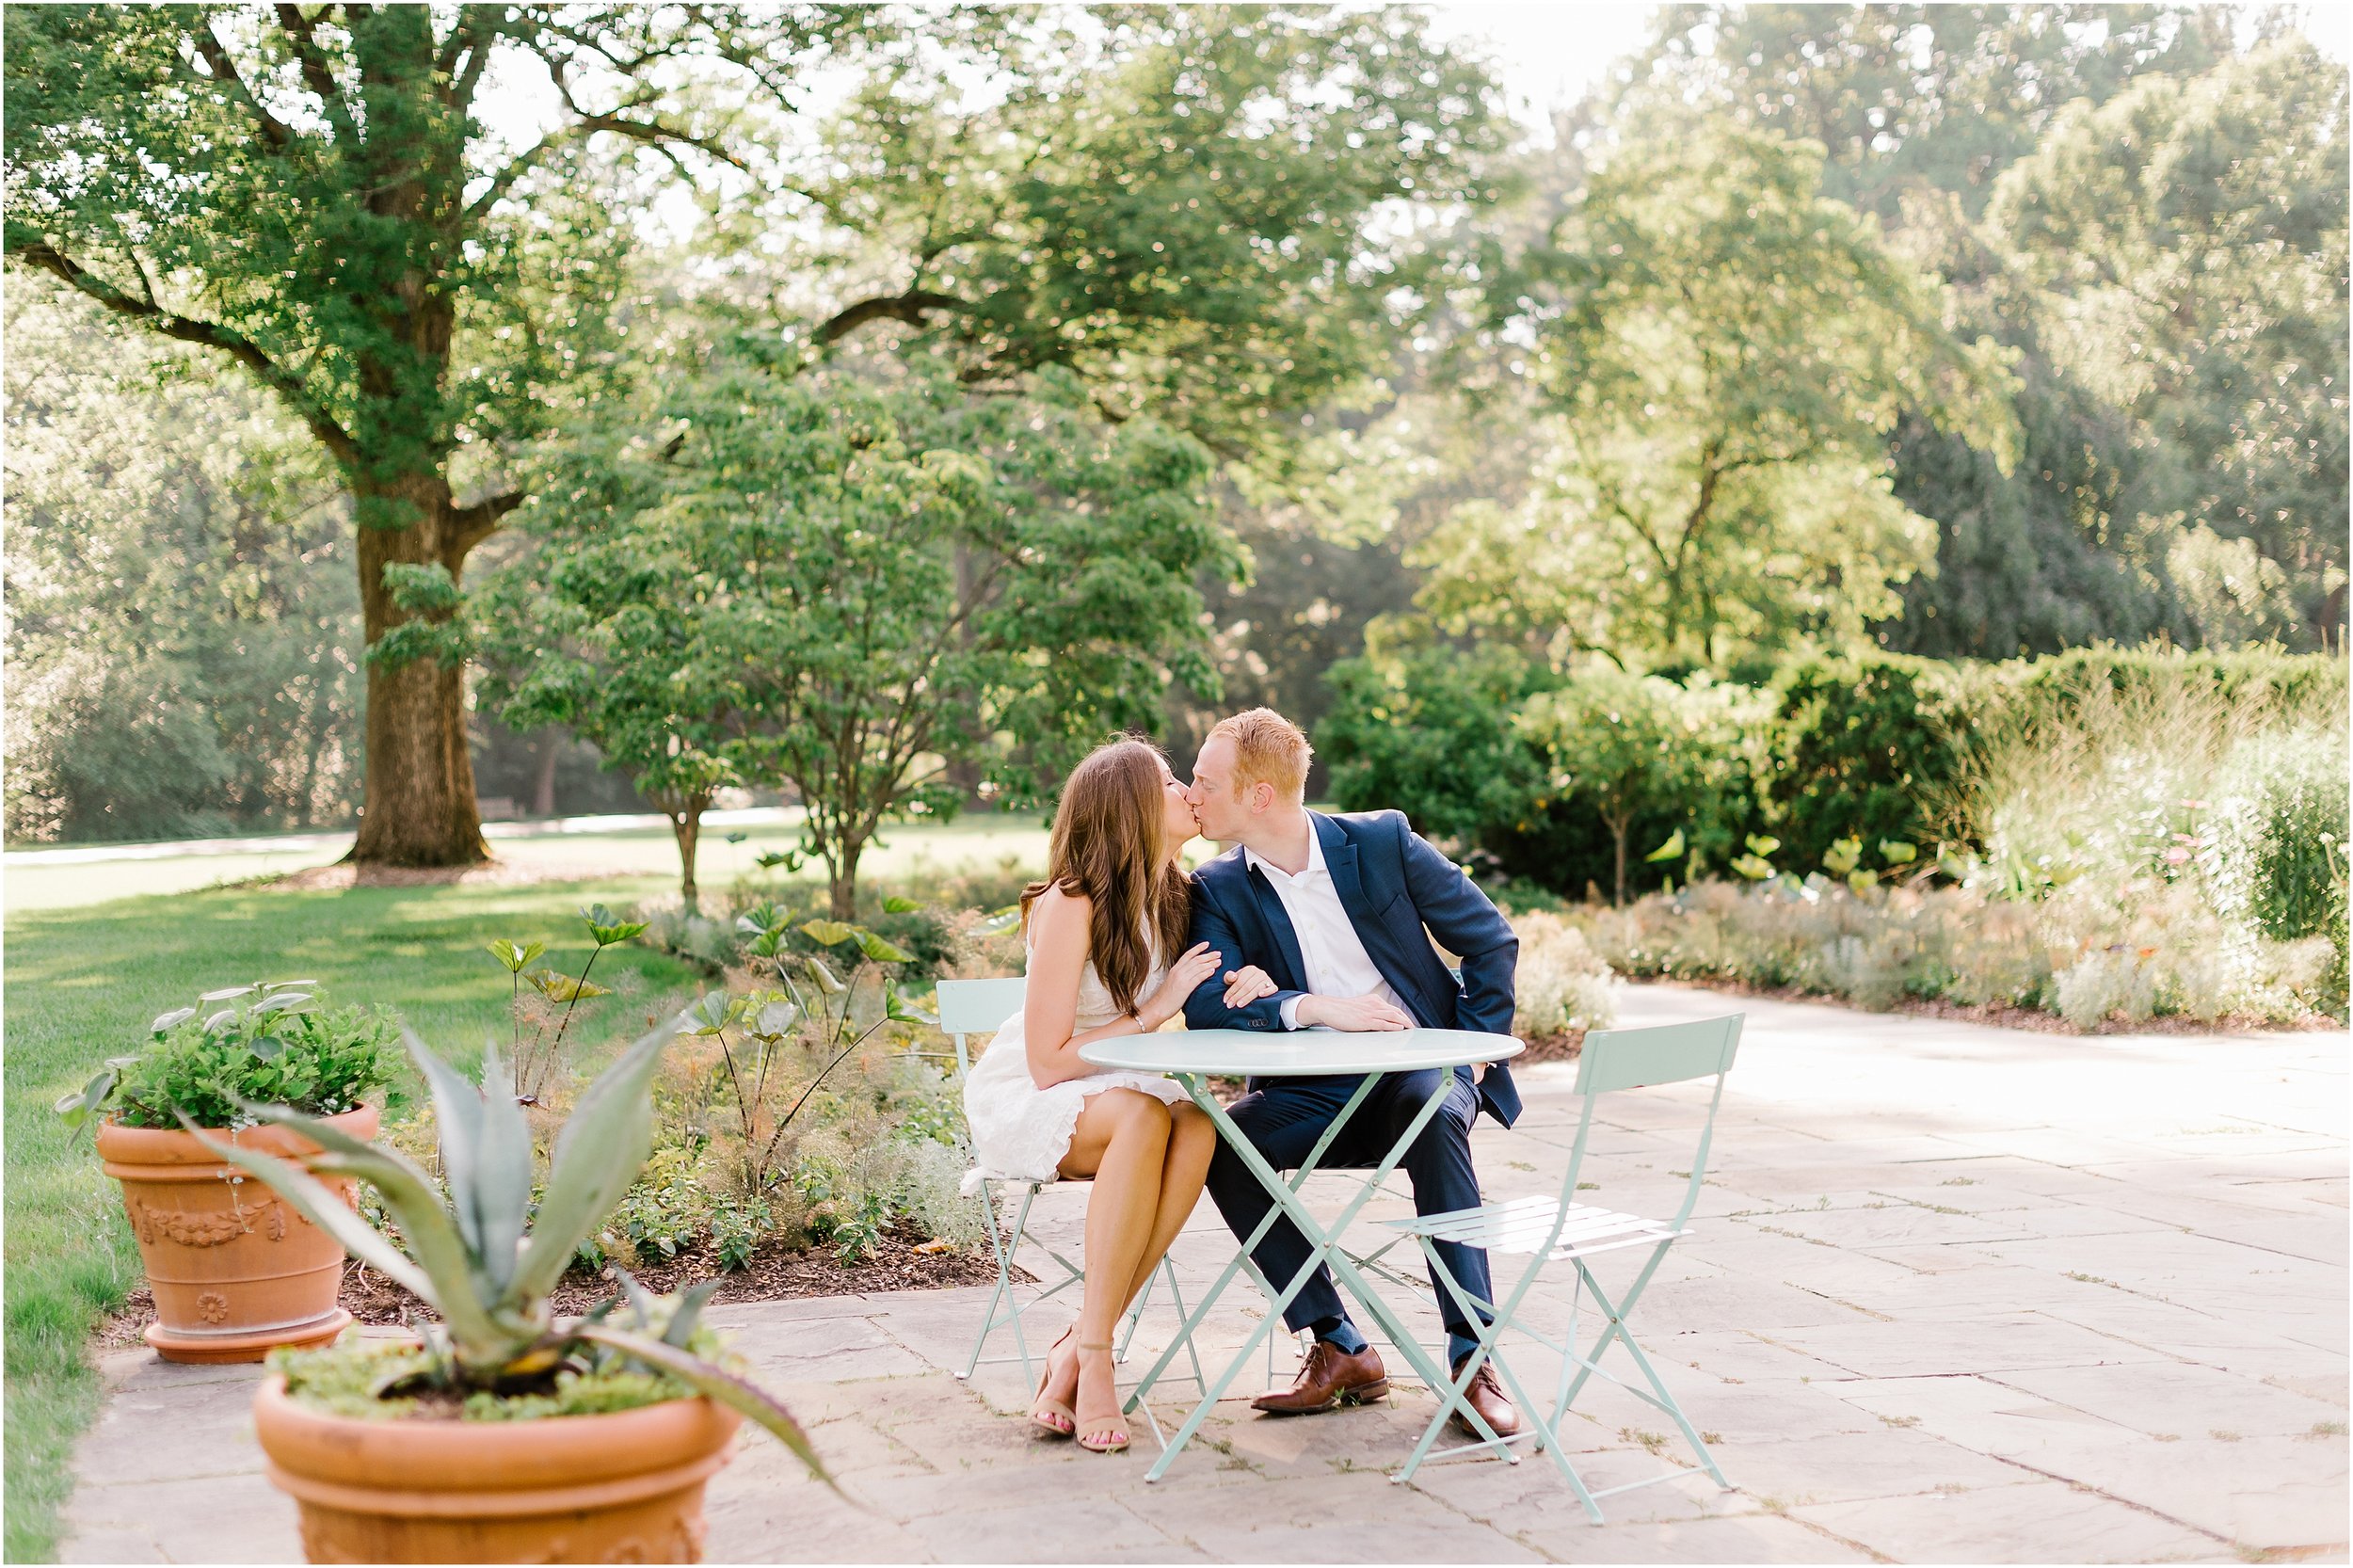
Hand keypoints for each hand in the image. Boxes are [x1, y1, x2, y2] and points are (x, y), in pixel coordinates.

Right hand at [1139, 942, 1220, 1029]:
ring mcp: (1181, 979)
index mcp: (1175, 969)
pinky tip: (1213, 971)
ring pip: (1198, 967)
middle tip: (1218, 953)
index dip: (1198, 948)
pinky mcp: (1185, 987)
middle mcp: (1178, 971)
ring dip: (1210, 963)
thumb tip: (1191, 974)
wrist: (1158, 1007)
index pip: (1188, 955)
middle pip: (1196, 960)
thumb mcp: (1172, 982)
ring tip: (1219, 961)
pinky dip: (1206, 973)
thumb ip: (1181, 976)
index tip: (1207, 944)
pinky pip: (1198, 978)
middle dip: (1208, 955)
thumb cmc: (1165, 998)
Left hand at [1222, 964, 1277, 1008]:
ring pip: (1257, 989)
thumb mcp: (1233, 979)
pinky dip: (1267, 992)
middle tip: (1231, 1005)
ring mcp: (1267, 979)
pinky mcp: (1274, 986)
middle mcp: (1260, 973)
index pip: (1239, 981)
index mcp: (1250, 969)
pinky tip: (1260, 995)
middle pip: (1247, 986)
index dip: (1232, 991)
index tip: (1226, 1000)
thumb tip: (1233, 977)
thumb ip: (1229, 977)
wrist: (1253, 986)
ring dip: (1248, 997)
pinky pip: (1272, 989)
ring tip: (1239, 1005)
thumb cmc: (1241, 984)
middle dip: (1238, 996)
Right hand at [1296, 991, 1411, 1031]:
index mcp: (1373, 1000)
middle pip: (1396, 1011)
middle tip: (1413, 1027)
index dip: (1402, 1015)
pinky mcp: (1366, 1020)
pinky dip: (1394, 1026)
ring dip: (1404, 1022)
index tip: (1408, 1022)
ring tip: (1411, 1029)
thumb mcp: (1359, 1007)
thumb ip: (1369, 1011)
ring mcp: (1371, 1012)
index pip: (1392, 1008)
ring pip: (1393, 1016)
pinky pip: (1384, 1023)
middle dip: (1406, 1019)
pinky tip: (1400, 1029)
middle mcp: (1374, 1004)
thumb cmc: (1341, 1010)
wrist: (1329, 1008)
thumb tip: (1378, 1021)